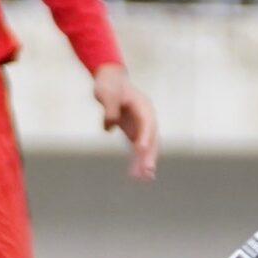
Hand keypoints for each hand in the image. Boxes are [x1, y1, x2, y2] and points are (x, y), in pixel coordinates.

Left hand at [93, 63, 158, 180]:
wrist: (110, 79)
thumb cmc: (109, 84)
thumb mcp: (106, 93)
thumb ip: (109, 109)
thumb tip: (110, 127)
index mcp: (143, 106)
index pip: (147, 124)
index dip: (145, 136)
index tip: (140, 149)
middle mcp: (146, 118)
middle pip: (151, 138)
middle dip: (149, 155)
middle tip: (147, 171)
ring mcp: (141, 126)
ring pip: (147, 147)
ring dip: (145, 162)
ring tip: (144, 179)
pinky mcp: (133, 131)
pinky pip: (137, 149)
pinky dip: (137, 161)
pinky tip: (136, 175)